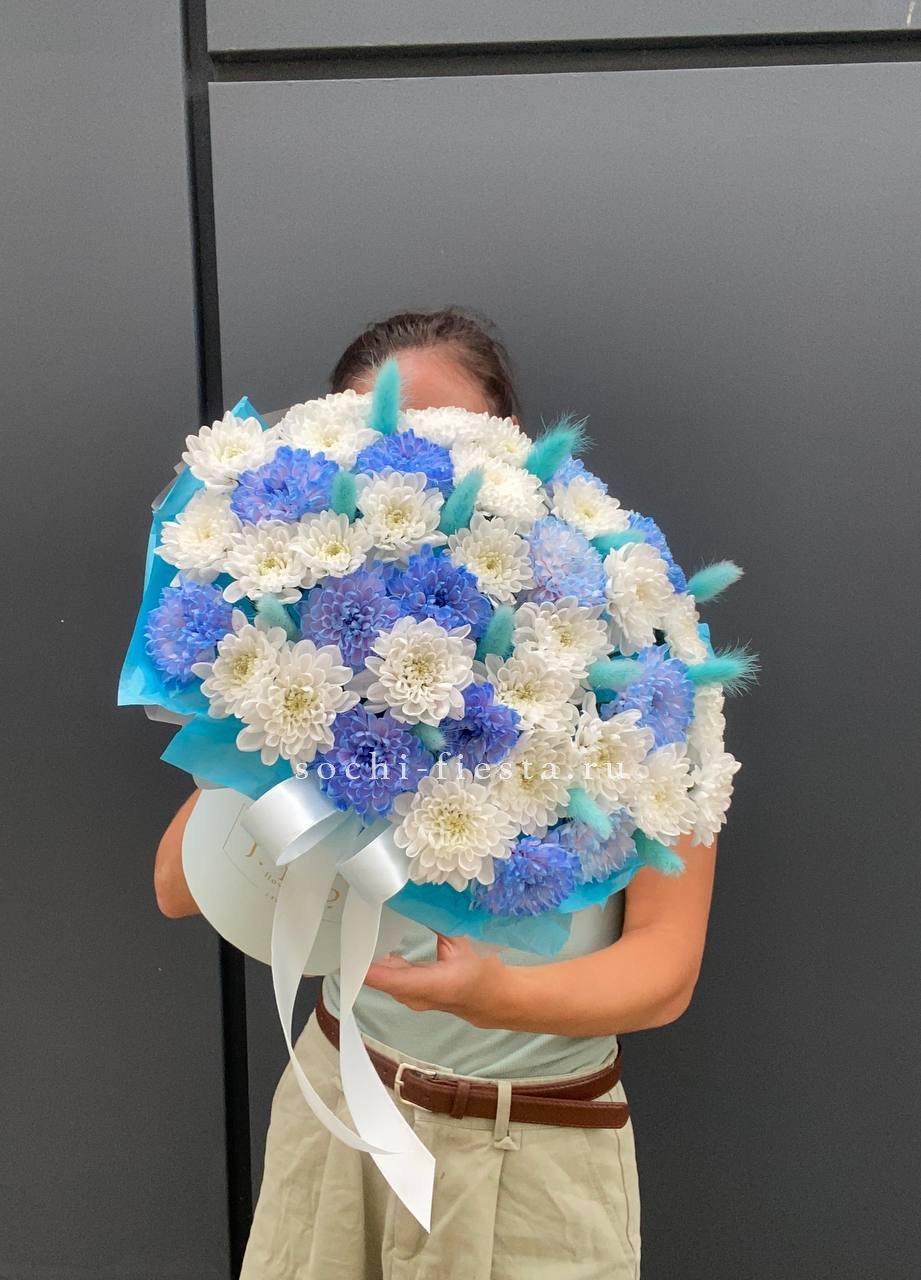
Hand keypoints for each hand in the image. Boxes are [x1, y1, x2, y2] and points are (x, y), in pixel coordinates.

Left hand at [362, 932, 513, 1028]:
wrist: (492, 998)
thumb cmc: (482, 971)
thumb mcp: (464, 942)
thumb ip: (440, 922)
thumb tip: (420, 898)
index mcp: (433, 985)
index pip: (393, 980)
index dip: (371, 968)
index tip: (354, 949)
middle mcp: (416, 996)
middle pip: (382, 978)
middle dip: (365, 955)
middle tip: (355, 926)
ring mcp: (410, 997)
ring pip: (384, 979)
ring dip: (371, 959)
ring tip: (361, 930)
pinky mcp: (409, 992)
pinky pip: (389, 978)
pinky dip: (381, 963)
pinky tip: (376, 943)